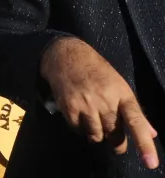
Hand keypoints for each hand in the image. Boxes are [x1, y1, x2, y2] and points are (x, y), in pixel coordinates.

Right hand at [40, 37, 158, 168]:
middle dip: (116, 142)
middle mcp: (105, 100)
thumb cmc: (97, 71)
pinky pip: (78, 130)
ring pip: (96, 135)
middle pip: (114, 134)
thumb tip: (152, 133)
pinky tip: (80, 117)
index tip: (151, 162)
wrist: (66, 56)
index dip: (144, 143)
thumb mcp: (119, 85)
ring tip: (94, 123)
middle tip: (115, 143)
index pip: (136, 121)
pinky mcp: (69, 107)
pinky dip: (80, 128)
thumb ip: (134, 110)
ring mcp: (86, 104)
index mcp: (122, 94)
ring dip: (96, 134)